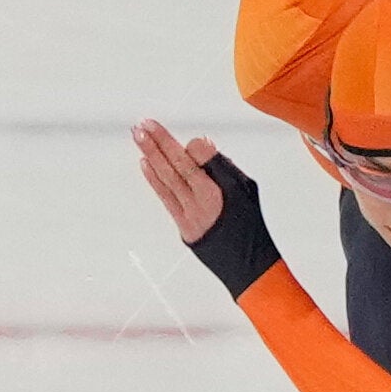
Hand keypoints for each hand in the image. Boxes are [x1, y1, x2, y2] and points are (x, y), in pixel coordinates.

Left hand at [135, 122, 279, 292]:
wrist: (250, 266)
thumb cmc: (251, 225)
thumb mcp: (246, 190)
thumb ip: (222, 167)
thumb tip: (200, 144)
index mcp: (221, 192)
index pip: (197, 161)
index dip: (187, 144)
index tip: (176, 131)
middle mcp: (202, 203)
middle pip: (176, 166)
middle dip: (158, 143)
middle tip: (144, 125)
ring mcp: (190, 215)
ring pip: (167, 179)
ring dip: (151, 155)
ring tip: (139, 136)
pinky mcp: (183, 225)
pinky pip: (165, 197)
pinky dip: (154, 179)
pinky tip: (145, 163)